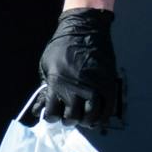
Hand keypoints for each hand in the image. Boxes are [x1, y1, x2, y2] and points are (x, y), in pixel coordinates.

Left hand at [39, 8, 123, 127]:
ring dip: (85, 120)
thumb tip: (42, 105)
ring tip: (82, 117)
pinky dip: (101, 117)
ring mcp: (94, 89)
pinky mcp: (108, 86)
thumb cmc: (62, 46)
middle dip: (68, 120)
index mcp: (57, 85)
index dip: (52, 118)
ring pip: (90, 117)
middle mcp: (76, 90)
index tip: (53, 114)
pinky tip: (96, 117)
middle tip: (68, 116)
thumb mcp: (46, 65)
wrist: (86, 30)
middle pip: (72, 118)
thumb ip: (46, 86)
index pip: (53, 114)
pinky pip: (107, 110)